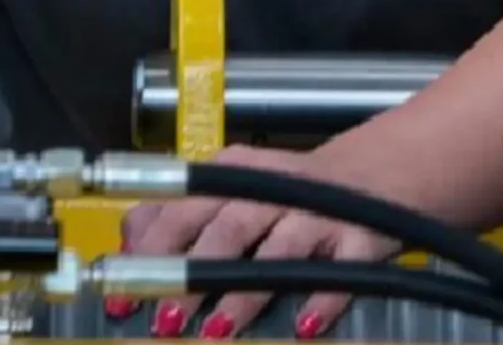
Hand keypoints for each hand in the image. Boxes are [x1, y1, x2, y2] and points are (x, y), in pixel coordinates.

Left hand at [118, 144, 398, 339]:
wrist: (379, 172)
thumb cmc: (291, 192)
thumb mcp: (232, 190)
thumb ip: (179, 213)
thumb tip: (129, 243)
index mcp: (232, 175)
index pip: (179, 209)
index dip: (148, 252)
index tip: (123, 293)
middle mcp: (272, 190)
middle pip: (223, 229)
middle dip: (192, 275)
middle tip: (166, 318)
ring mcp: (317, 215)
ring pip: (275, 252)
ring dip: (244, 293)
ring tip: (217, 329)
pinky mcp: (359, 240)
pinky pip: (338, 274)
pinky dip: (320, 300)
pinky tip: (303, 326)